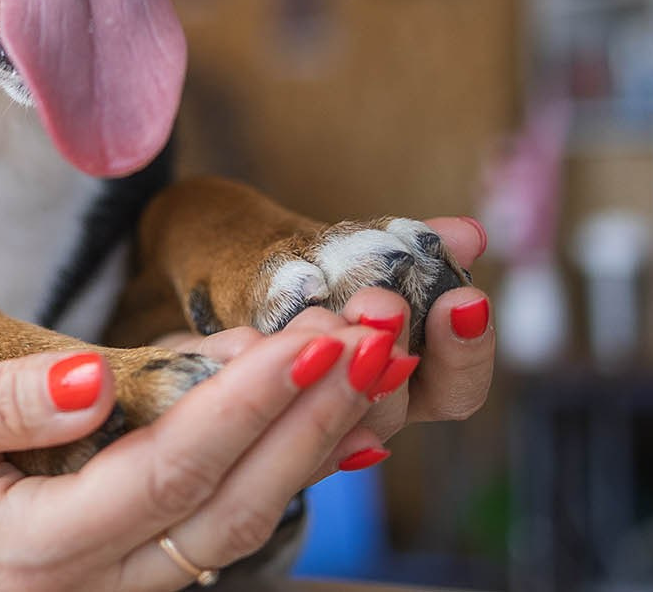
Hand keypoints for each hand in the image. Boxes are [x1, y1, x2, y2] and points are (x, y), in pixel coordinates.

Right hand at [0, 317, 388, 591]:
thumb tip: (93, 376)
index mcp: (33, 552)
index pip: (166, 473)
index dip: (246, 407)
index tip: (309, 339)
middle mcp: (92, 591)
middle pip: (230, 510)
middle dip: (312, 419)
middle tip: (378, 337)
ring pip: (246, 528)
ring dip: (319, 442)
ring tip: (378, 359)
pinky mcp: (144, 577)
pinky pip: (233, 529)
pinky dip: (289, 464)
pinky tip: (336, 407)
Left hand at [164, 214, 493, 476]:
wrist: (183, 268)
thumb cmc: (274, 261)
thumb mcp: (337, 246)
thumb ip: (401, 251)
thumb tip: (469, 235)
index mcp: (389, 376)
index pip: (454, 391)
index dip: (467, 350)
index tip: (465, 298)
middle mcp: (347, 411)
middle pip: (393, 409)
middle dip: (392, 345)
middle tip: (381, 302)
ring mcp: (289, 417)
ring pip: (326, 416)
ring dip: (330, 358)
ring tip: (321, 314)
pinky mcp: (229, 410)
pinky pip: (247, 401)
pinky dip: (251, 364)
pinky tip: (247, 336)